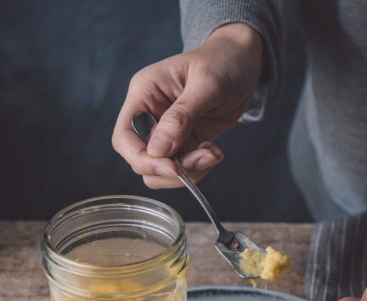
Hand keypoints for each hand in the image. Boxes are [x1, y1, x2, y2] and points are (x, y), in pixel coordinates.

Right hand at [112, 23, 262, 187]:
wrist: (242, 63)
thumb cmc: (223, 63)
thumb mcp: (207, 84)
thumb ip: (181, 115)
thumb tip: (158, 149)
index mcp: (144, 94)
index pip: (125, 137)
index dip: (143, 159)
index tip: (172, 168)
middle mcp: (150, 116)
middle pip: (141, 160)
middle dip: (171, 169)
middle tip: (203, 158)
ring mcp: (167, 133)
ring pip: (161, 171)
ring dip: (188, 171)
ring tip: (212, 154)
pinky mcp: (185, 144)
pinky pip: (182, 170)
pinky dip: (199, 169)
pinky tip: (214, 152)